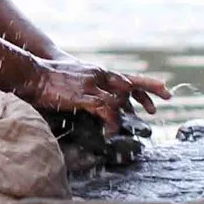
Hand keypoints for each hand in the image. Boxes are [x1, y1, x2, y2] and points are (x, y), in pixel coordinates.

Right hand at [21, 55, 171, 130]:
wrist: (35, 73)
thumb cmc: (52, 77)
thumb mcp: (77, 78)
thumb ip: (91, 87)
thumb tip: (99, 101)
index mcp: (99, 72)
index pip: (128, 78)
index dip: (147, 86)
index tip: (164, 92)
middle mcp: (100, 76)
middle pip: (131, 83)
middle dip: (151, 89)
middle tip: (168, 96)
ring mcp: (93, 85)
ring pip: (119, 98)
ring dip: (127, 113)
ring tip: (136, 126)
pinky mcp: (84, 96)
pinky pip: (105, 109)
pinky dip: (112, 121)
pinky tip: (113, 131)